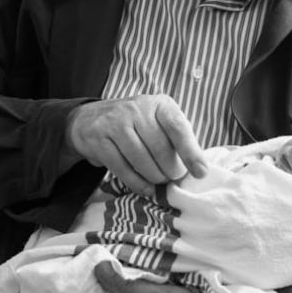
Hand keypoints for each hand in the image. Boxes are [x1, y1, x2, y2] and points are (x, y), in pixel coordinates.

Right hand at [64, 95, 206, 194]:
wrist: (91, 119)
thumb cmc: (137, 125)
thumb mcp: (160, 122)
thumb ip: (178, 140)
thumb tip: (198, 168)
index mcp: (159, 104)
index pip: (178, 127)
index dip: (191, 152)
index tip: (200, 173)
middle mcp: (136, 108)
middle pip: (160, 147)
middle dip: (170, 170)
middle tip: (173, 178)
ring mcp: (115, 122)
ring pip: (141, 159)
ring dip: (154, 177)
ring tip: (159, 181)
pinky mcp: (99, 139)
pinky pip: (121, 168)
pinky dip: (137, 183)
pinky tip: (146, 188)